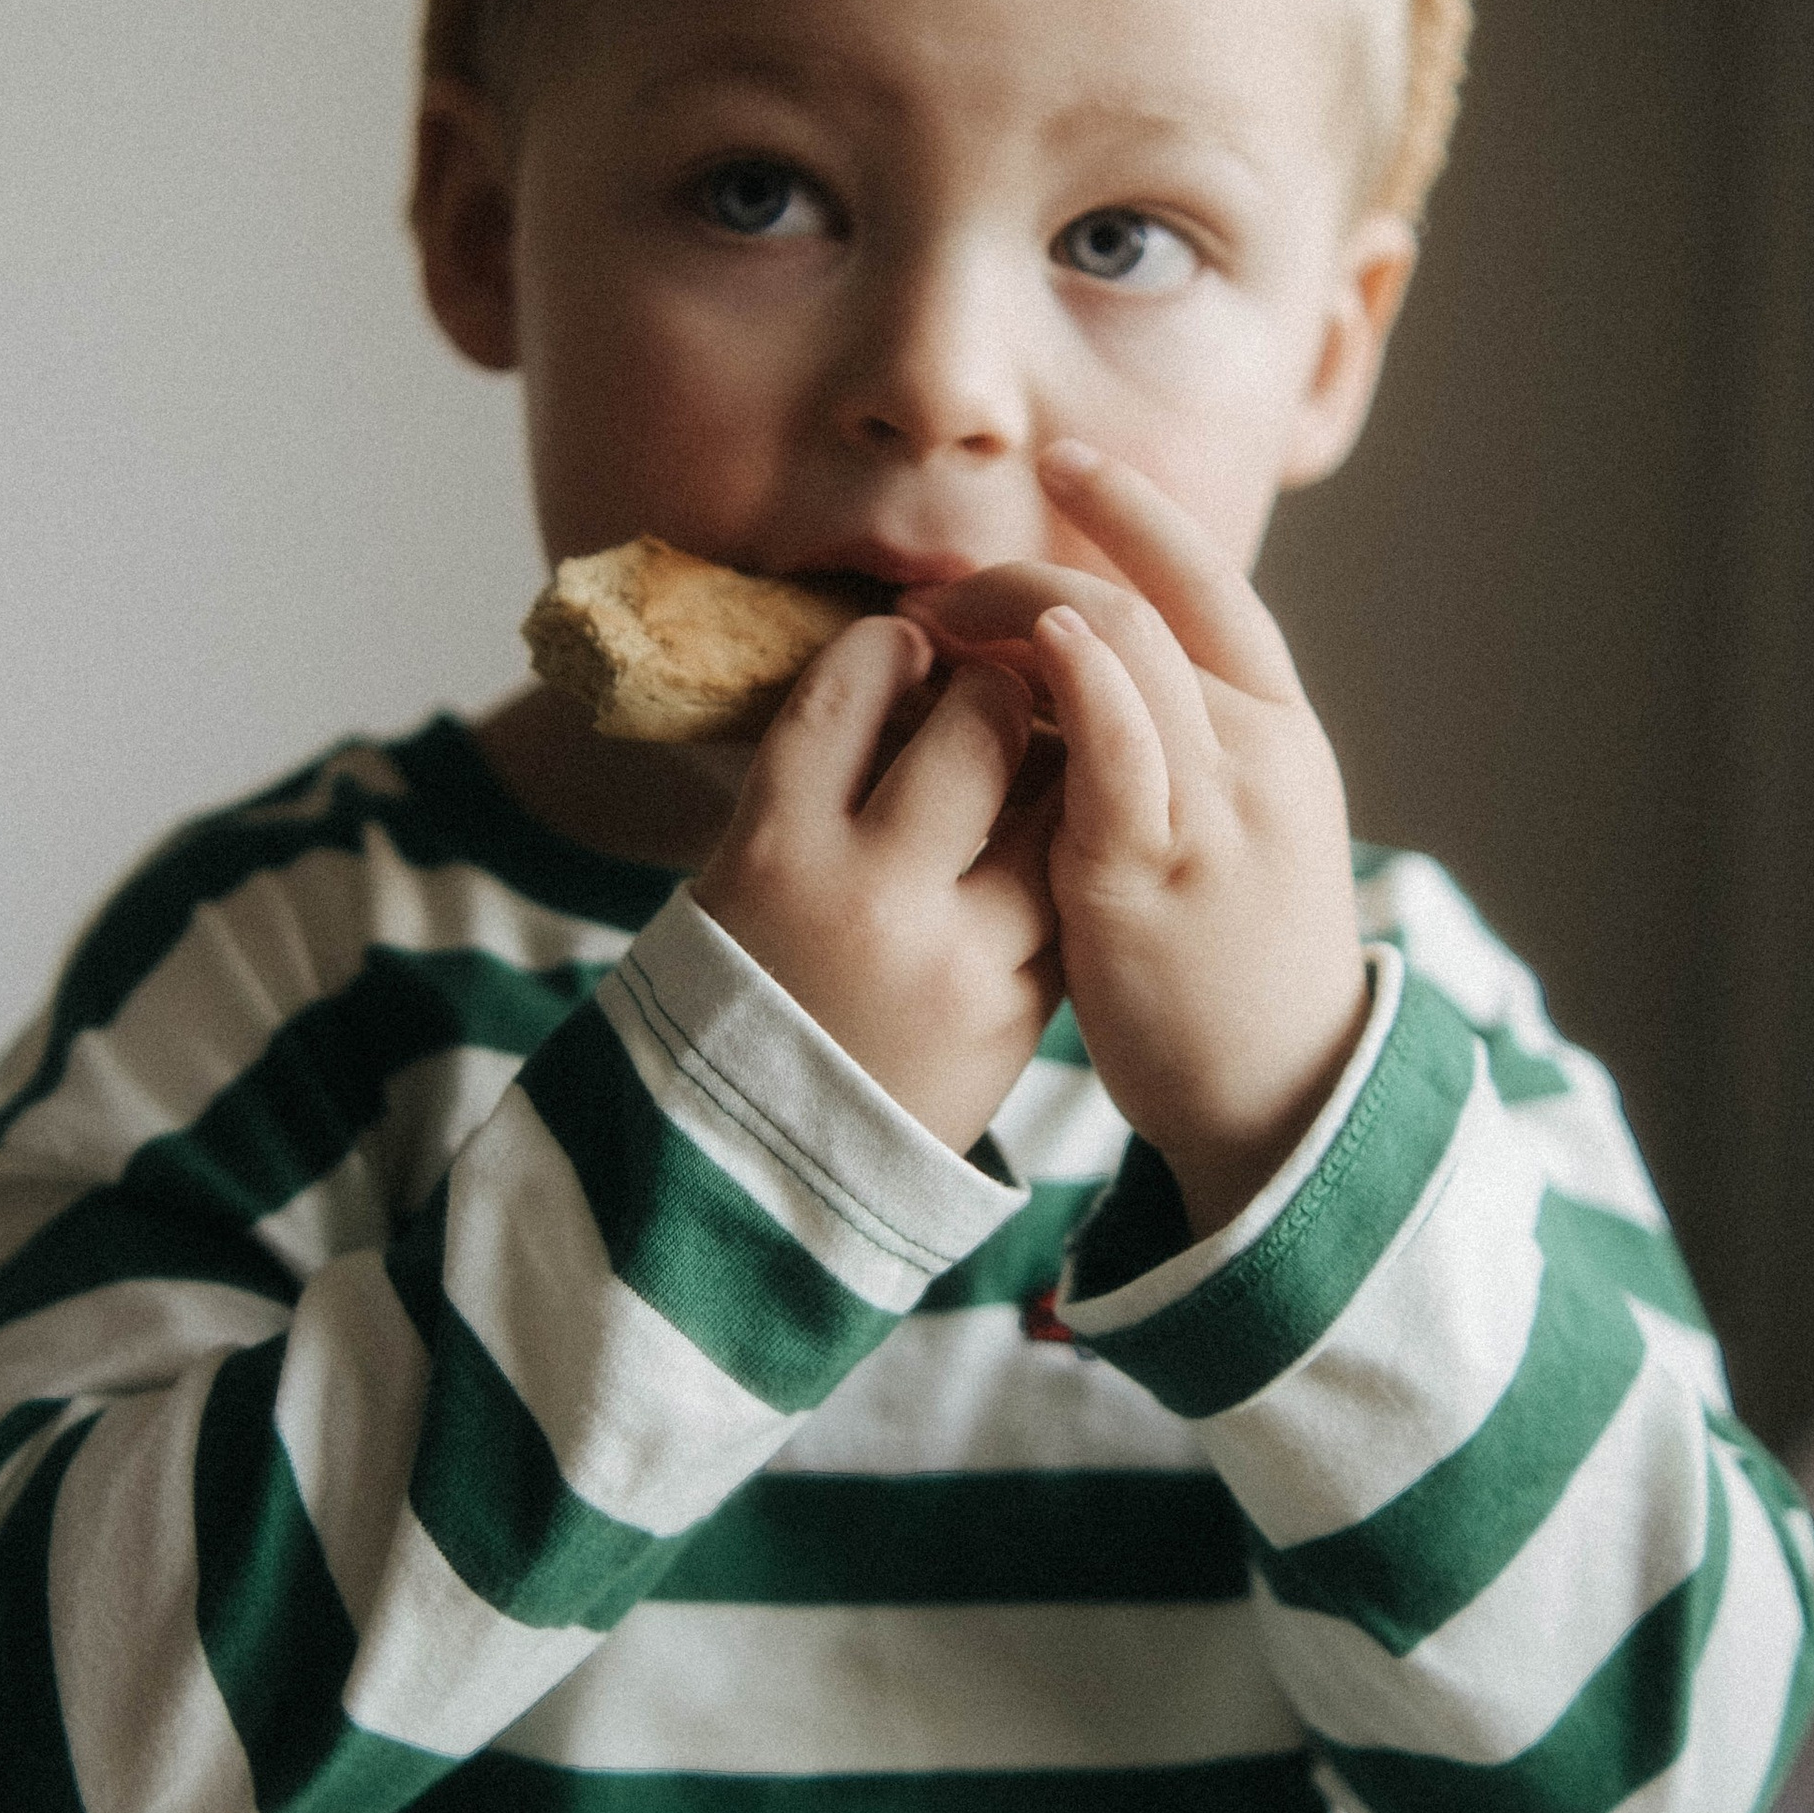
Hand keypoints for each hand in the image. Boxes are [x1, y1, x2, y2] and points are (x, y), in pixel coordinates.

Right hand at [690, 615, 1061, 1153]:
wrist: (758, 1169)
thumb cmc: (749, 994)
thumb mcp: (746, 877)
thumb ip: (821, 783)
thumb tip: (916, 667)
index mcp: (775, 848)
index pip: (849, 688)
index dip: (891, 644)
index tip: (907, 642)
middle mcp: (867, 895)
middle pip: (977, 729)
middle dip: (995, 688)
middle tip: (990, 690)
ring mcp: (954, 958)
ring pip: (1054, 808)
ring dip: (1055, 768)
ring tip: (1031, 765)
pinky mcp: (1017, 1015)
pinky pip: (1068, 897)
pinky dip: (1066, 861)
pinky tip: (1044, 853)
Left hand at [909, 440, 1368, 1238]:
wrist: (1278, 1091)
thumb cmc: (1230, 959)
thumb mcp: (1221, 826)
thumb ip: (1163, 745)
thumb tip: (1062, 668)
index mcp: (1275, 729)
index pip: (1210, 580)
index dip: (1137, 508)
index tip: (1065, 458)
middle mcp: (1257, 750)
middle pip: (1148, 598)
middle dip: (1039, 565)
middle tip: (946, 584)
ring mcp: (1212, 808)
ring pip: (1131, 648)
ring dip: (1027, 609)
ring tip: (945, 618)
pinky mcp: (1155, 875)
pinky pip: (1121, 751)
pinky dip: (1080, 683)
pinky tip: (1031, 651)